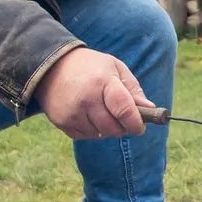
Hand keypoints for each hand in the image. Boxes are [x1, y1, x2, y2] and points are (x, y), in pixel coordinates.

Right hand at [35, 46, 152, 139]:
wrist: (51, 65)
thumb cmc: (90, 66)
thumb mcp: (115, 67)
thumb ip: (133, 89)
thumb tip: (150, 109)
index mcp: (103, 82)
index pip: (124, 110)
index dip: (135, 123)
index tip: (140, 127)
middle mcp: (87, 99)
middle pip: (113, 128)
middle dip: (122, 127)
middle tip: (121, 118)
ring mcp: (72, 112)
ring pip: (99, 134)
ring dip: (105, 128)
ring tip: (101, 111)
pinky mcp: (61, 122)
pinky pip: (84, 136)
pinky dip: (90, 130)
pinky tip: (87, 114)